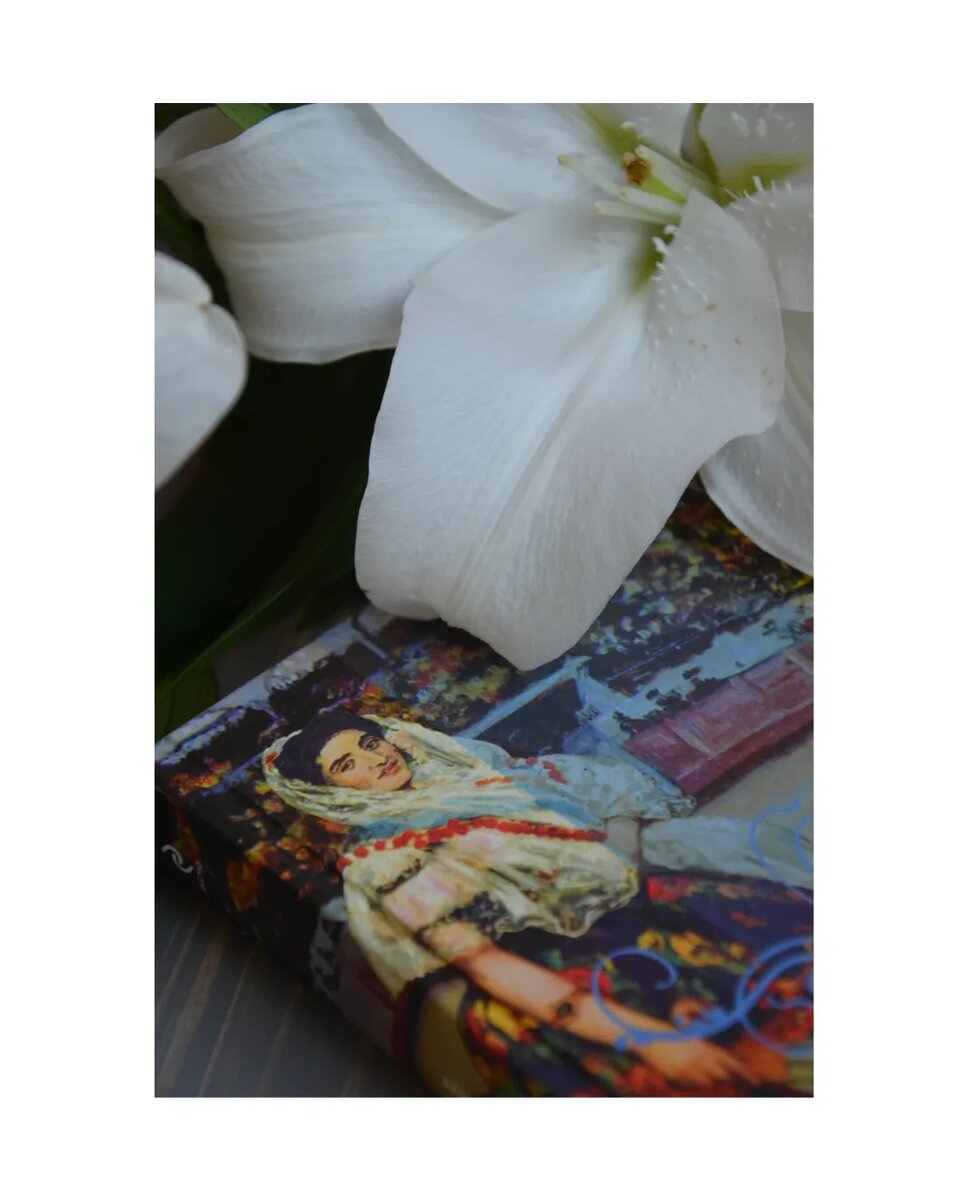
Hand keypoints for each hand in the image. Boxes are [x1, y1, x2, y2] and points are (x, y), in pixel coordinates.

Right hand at [634, 1035, 757, 1088]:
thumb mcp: (694, 1040)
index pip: (731, 1061)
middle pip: (722, 1075)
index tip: (755, 1081)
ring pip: (707, 1082)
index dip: (745, 1072)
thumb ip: (708, 1053)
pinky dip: (692, 1082)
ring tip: (694, 1068)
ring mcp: (689, 1069)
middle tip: (720, 1074)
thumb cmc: (674, 1036)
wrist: (651, 1036)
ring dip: (706, 1079)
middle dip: (723, 1076)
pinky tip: (683, 1071)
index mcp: (705, 1046)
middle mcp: (699, 1058)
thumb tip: (724, 1069)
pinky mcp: (678, 1077)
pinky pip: (692, 1085)